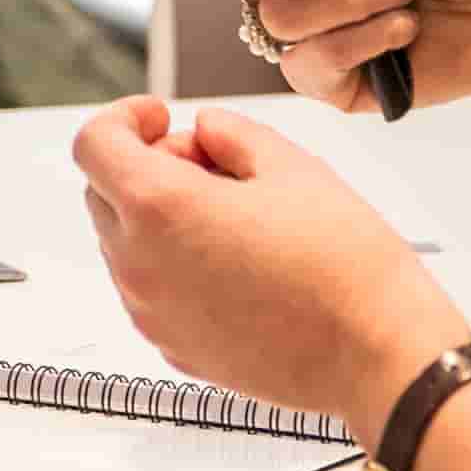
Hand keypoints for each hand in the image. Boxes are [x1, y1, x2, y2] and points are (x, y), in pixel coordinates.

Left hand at [71, 98, 466, 434]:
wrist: (377, 353)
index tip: (157, 117)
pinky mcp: (173, 348)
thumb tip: (203, 130)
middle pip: (102, 195)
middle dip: (148, 167)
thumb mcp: (289, 165)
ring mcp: (152, 314)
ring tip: (238, 218)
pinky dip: (175, 265)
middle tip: (214, 165)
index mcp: (160, 209)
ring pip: (125, 245)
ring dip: (160, 218)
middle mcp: (140, 266)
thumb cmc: (345, 264)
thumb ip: (228, 133)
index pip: (92, 145)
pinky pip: (151, 291)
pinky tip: (238, 263)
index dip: (122, 119)